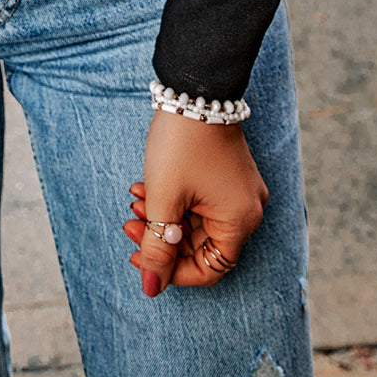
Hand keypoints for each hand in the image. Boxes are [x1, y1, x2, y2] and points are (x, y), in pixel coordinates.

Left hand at [123, 108, 268, 294]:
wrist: (194, 88)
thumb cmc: (181, 143)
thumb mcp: (163, 198)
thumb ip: (157, 248)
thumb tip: (151, 288)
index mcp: (239, 221)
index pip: (208, 270)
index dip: (171, 271)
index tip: (139, 256)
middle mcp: (247, 210)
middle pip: (200, 245)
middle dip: (161, 237)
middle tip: (129, 224)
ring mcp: (239, 191)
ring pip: (196, 222)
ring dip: (163, 217)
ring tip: (134, 202)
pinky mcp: (227, 175)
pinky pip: (200, 202)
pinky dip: (174, 200)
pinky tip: (145, 189)